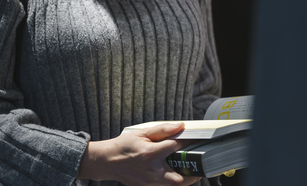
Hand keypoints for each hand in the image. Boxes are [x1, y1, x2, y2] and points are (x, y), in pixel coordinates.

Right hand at [77, 122, 200, 185]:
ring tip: (191, 170)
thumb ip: (162, 130)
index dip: (187, 142)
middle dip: (194, 173)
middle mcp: (152, 169)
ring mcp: (150, 181)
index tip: (195, 140)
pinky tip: (174, 173)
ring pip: (175, 185)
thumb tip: (180, 127)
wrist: (107, 161)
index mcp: (151, 153)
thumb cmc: (124, 145)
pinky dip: (172, 181)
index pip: (176, 147)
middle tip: (200, 164)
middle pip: (180, 178)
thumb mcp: (141, 133)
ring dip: (185, 179)